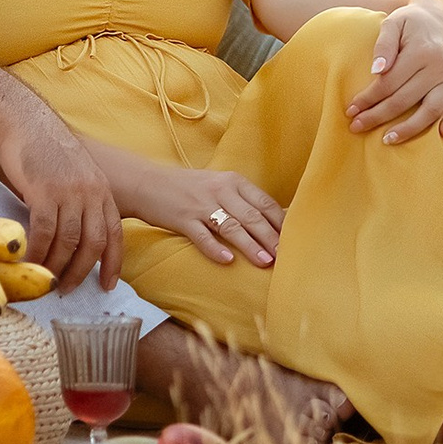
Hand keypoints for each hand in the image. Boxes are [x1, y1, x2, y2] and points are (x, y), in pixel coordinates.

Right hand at [0, 109, 124, 291]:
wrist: (24, 120)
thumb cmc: (45, 147)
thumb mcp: (76, 172)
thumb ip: (81, 199)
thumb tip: (74, 235)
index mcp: (102, 190)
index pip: (115, 234)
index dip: (113, 263)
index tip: (107, 285)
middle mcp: (91, 192)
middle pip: (93, 244)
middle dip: (82, 272)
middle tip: (67, 288)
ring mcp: (69, 192)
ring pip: (69, 242)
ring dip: (57, 266)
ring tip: (47, 279)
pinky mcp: (44, 191)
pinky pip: (45, 232)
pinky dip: (38, 251)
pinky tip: (30, 261)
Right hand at [105, 159, 283, 267]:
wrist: (147, 183)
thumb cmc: (188, 188)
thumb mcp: (218, 185)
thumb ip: (242, 200)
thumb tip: (274, 223)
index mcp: (233, 181)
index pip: (265, 203)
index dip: (281, 223)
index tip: (296, 241)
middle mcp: (220, 190)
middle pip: (252, 216)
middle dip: (271, 238)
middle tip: (287, 257)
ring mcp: (200, 205)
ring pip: (231, 226)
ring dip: (250, 245)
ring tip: (265, 262)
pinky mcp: (183, 219)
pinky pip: (202, 236)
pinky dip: (215, 249)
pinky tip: (227, 261)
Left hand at [346, 0, 442, 143]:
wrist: (436, 18)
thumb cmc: (408, 22)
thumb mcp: (392, 23)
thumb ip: (383, 45)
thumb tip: (376, 71)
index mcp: (421, 52)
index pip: (389, 83)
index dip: (368, 98)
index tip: (350, 110)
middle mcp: (439, 67)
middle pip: (405, 100)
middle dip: (378, 116)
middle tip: (356, 126)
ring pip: (431, 110)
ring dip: (409, 129)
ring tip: (387, 140)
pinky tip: (442, 137)